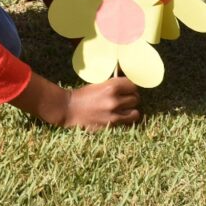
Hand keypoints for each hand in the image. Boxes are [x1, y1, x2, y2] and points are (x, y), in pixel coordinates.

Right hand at [10, 72, 140, 129]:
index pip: (134, 85)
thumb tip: (129, 80)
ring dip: (132, 110)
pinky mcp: (111, 125)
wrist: (69, 109)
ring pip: (136, 112)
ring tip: (126, 109)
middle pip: (136, 98)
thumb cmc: (84, 94)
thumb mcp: (99, 83)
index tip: (130, 88)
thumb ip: (114, 84)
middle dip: (132, 97)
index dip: (132, 86)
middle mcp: (115, 100)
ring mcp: (114, 114)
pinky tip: (122, 117)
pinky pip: (128, 123)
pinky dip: (127, 120)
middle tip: (127, 98)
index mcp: (112, 86)